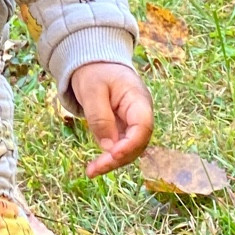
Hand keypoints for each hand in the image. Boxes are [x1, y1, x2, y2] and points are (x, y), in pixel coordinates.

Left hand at [71, 62, 153, 176]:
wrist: (93, 63)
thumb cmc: (94, 72)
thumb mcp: (92, 90)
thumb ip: (100, 117)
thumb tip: (108, 147)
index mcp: (138, 99)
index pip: (143, 126)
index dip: (131, 144)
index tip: (113, 155)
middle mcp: (140, 113)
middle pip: (138, 142)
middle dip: (119, 158)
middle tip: (95, 169)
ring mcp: (133, 122)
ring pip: (130, 149)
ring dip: (113, 162)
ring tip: (92, 171)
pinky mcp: (123, 128)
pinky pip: (121, 146)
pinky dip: (110, 157)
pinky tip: (96, 166)